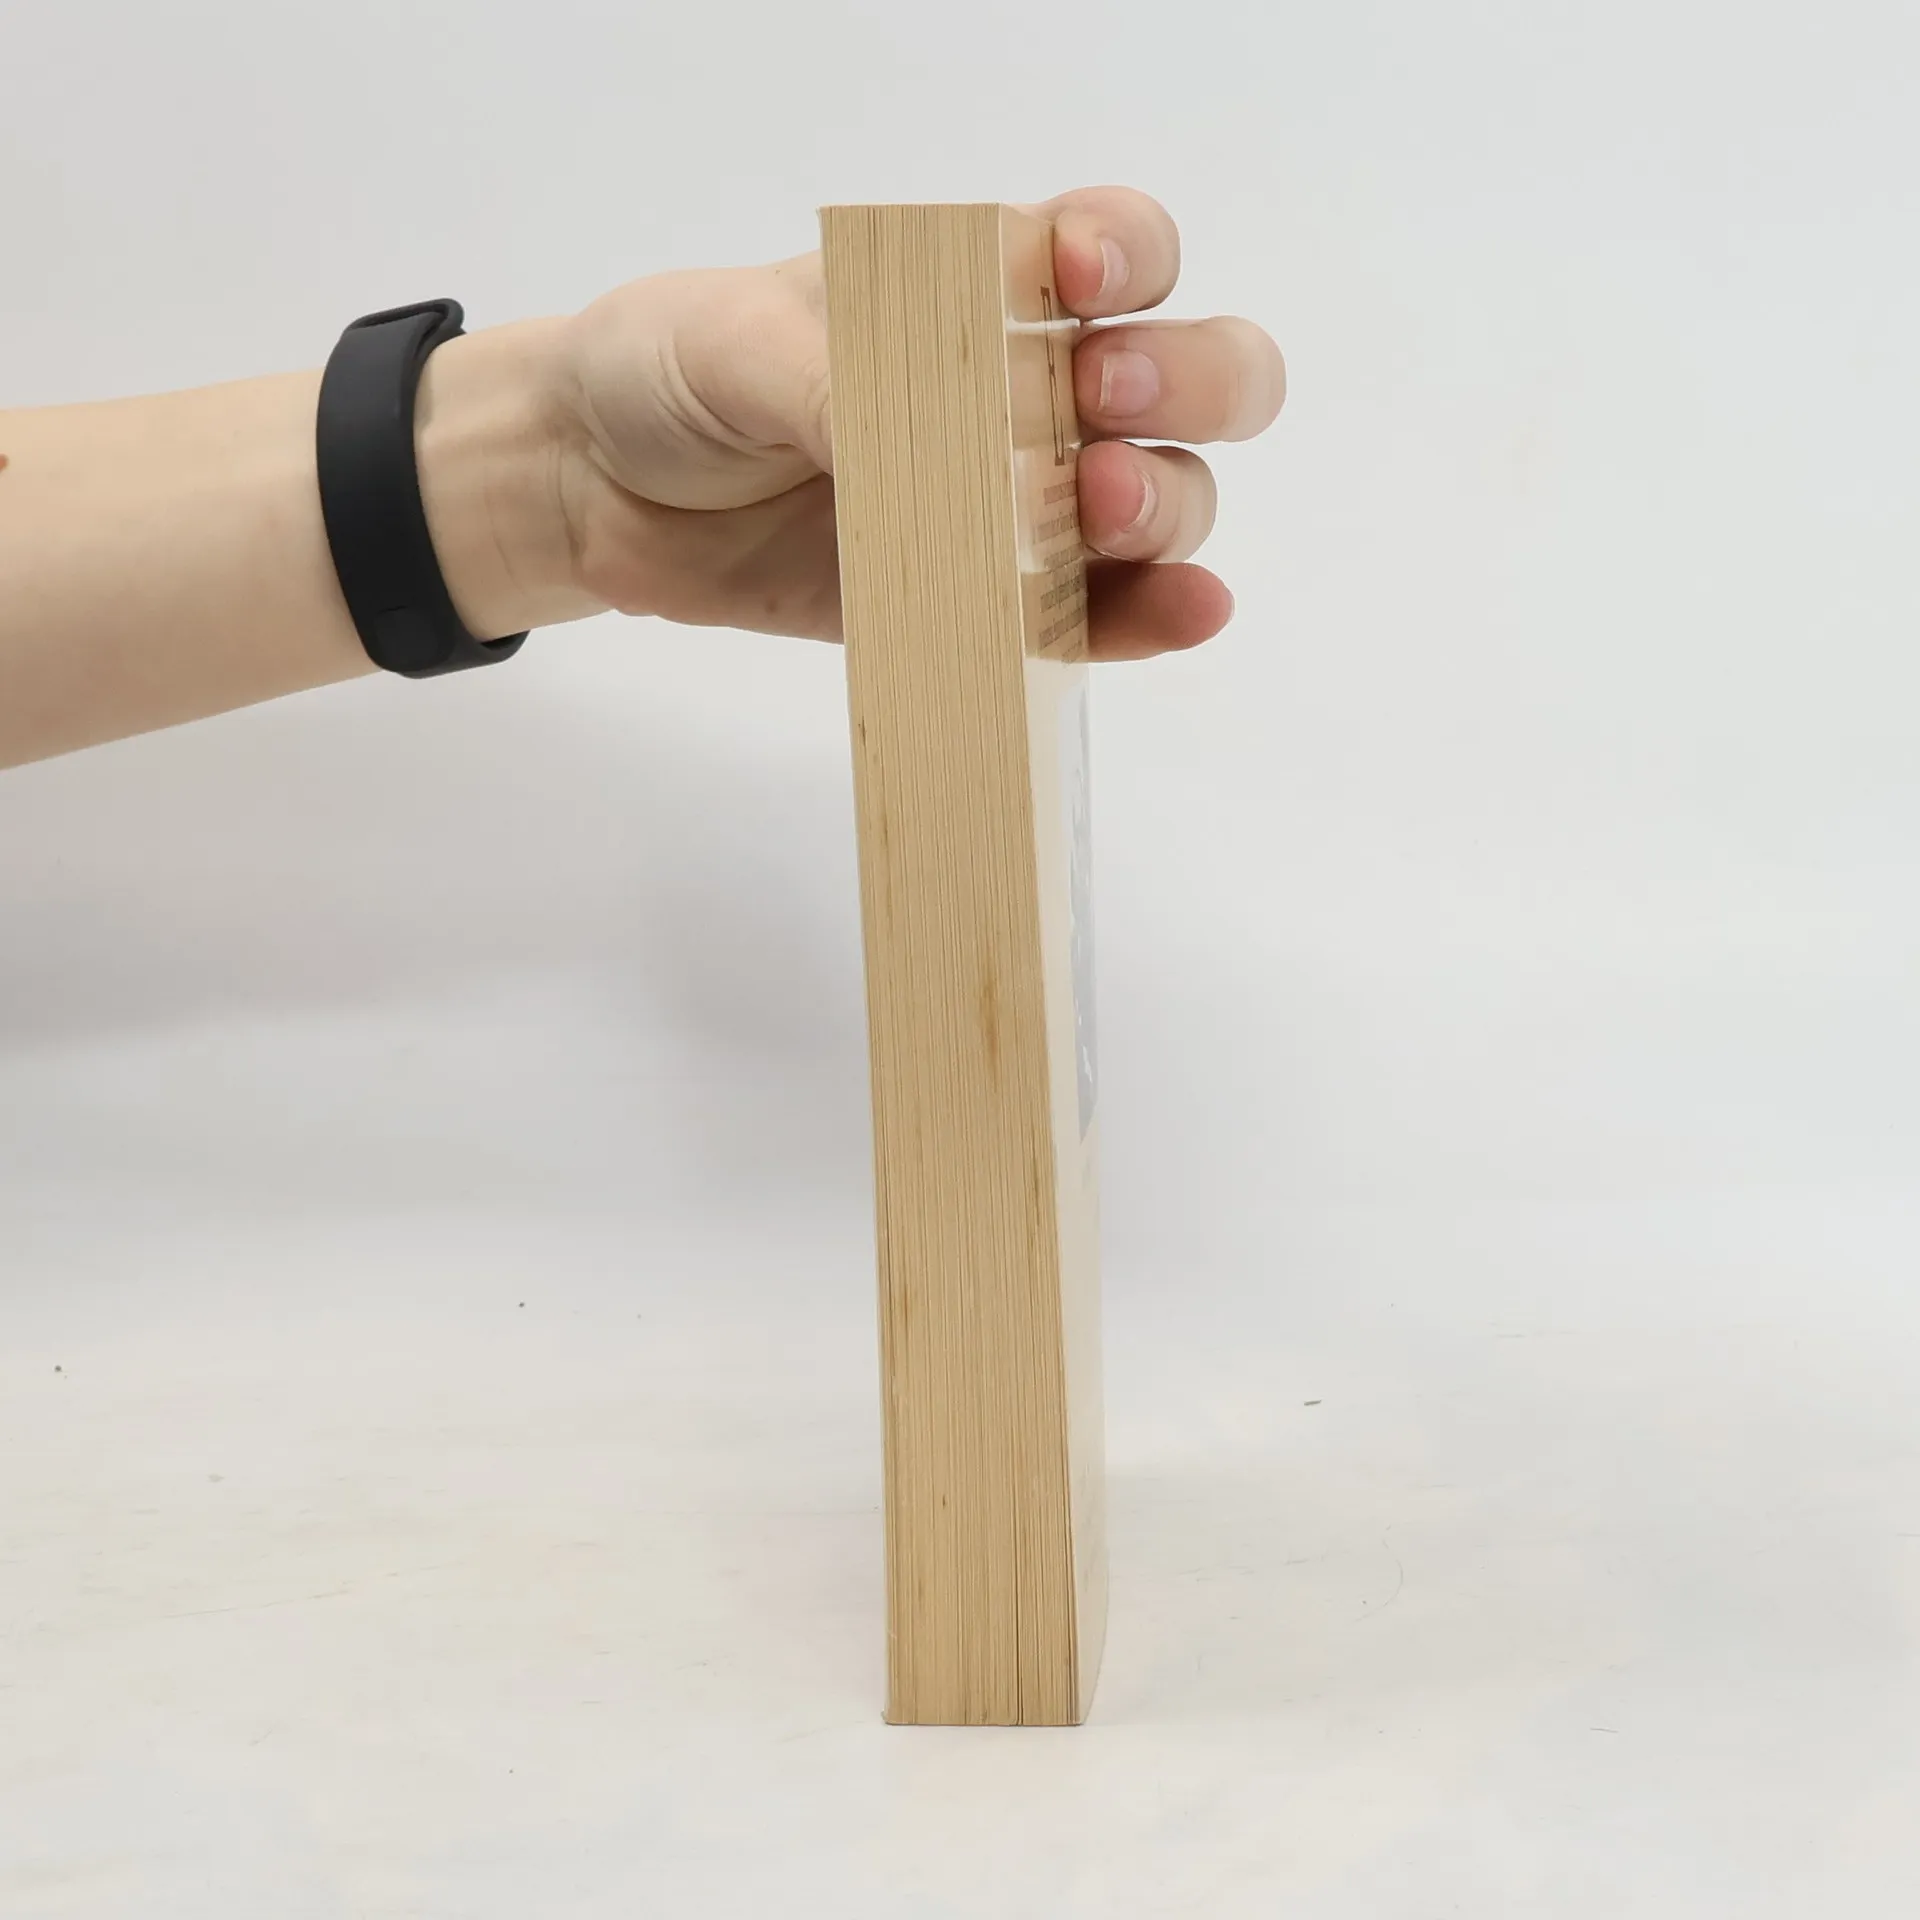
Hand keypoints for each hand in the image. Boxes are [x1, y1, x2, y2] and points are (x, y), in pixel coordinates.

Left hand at [547, 186, 1284, 661]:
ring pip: (1166, 497)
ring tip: (1095, 512)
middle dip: (1183, 383)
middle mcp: (1034, 390)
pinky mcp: (996, 608)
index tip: (1076, 278)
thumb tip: (983, 470)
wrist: (604, 489)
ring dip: (1162, 502)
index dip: (1129, 255)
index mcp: (988, 285)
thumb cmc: (681, 375)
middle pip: (1191, 375)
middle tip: (1102, 400)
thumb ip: (851, 387)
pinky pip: (1101, 616)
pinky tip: (1188, 608)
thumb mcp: (743, 343)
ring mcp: (1024, 506)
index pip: (1117, 249)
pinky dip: (1153, 616)